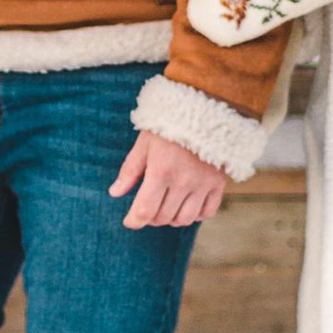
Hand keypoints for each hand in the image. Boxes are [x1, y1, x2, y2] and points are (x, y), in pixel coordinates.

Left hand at [110, 130, 229, 231]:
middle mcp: (183, 182)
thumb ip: (130, 171)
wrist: (205, 110)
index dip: (134, 221)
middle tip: (147, 208)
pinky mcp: (218, 183)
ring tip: (165, 208)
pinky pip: (208, 212)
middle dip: (150, 218)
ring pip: (185, 219)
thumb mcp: (144, 144)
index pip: (145, 210)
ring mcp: (202, 185)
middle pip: (163, 217)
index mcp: (161, 172)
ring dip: (172, 219)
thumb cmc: (169, 125)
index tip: (129, 221)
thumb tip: (114, 193)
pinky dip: (196, 215)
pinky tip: (187, 205)